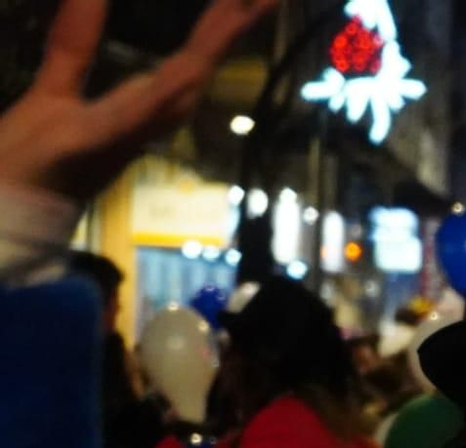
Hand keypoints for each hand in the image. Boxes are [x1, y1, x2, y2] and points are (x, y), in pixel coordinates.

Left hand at [0, 0, 276, 201]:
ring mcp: (122, 133)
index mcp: (139, 103)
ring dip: (212, 49)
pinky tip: (188, 75)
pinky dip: (161, 96)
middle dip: (234, 26)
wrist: (11, 210)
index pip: (192, 55)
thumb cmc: (31, 157)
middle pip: (198, 65)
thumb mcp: (56, 85)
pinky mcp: (89, 146)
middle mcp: (143, 118)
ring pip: (178, 85)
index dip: (224, 22)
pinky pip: (131, 117)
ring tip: (242, 8)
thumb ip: (77, 38)